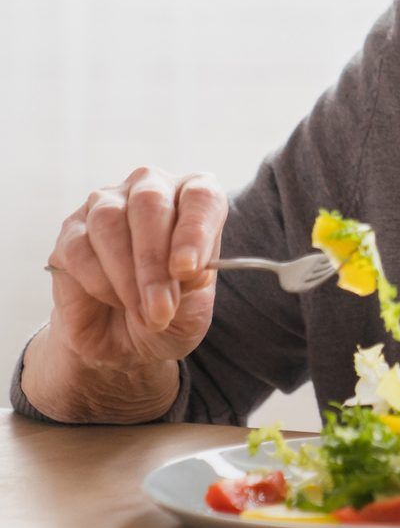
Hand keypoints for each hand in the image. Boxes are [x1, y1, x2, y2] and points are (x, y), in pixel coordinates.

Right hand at [45, 166, 225, 369]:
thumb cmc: (170, 311)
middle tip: (161, 306)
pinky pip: (79, 248)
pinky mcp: (70, 232)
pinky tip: (114, 301)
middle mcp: (150, 188)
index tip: (188, 270)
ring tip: (143, 312)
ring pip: (109, 221)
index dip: (195, 231)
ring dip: (127, 275)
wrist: (123, 339)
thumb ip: (195, 285)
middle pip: (149, 203)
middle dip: (155, 260)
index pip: (201, 195)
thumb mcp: (194, 308)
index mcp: (195, 197)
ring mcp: (105, 205)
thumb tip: (189, 268)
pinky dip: (99, 282)